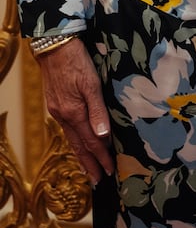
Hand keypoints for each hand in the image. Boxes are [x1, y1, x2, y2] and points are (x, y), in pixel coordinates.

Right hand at [35, 37, 113, 185]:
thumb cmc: (77, 61)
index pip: (91, 141)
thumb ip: (97, 110)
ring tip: (90, 169)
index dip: (101, 156)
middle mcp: (64, 116)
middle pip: (79, 145)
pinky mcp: (56, 105)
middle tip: (99, 180)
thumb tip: (103, 136)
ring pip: (72, 139)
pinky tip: (79, 143)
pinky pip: (67, 130)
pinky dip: (75, 141)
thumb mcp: (91, 83)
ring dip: (82, 155)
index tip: (109, 170)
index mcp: (74, 112)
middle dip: (90, 163)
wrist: (55, 47)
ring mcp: (58, 111)